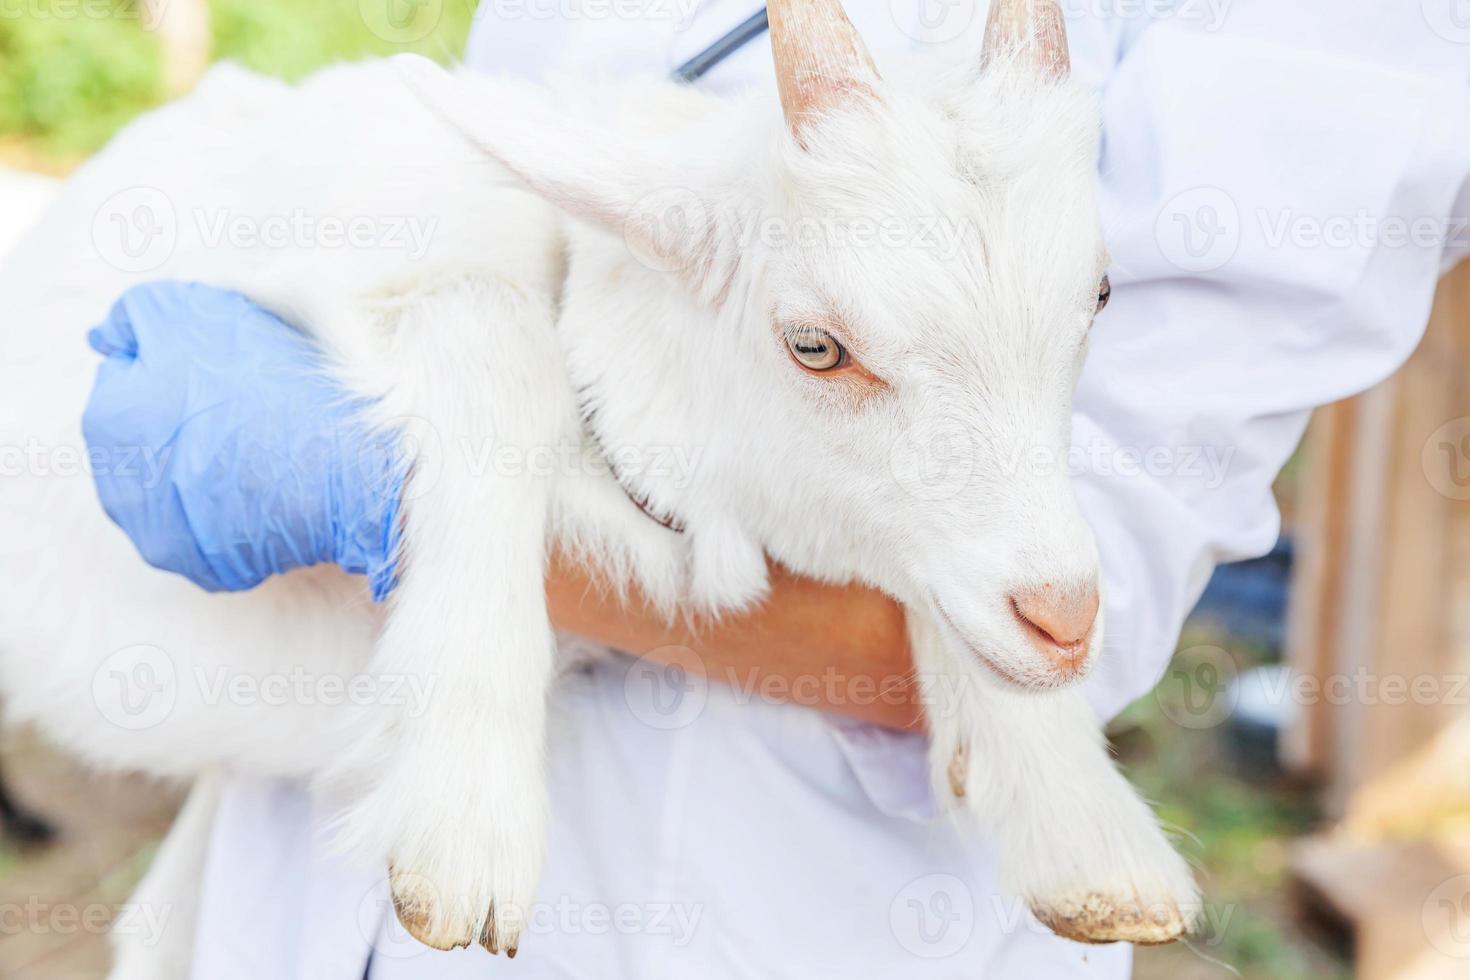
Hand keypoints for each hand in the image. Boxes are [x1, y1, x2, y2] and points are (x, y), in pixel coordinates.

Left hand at [82, 282, 403, 597]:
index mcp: (109, 418)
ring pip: (178, 486)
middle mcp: (117, 487)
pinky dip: (237, 509)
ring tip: (263, 448)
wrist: (352, 471)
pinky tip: (271, 488)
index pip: (126, 377)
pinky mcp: (208, 568)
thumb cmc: (277, 386)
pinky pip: (215, 530)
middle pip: (147, 437)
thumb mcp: (196, 315)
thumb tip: (106, 336)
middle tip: (249, 404)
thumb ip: (138, 317)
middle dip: (183, 421)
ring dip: (208, 467)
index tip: (227, 368)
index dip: (179, 364)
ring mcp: (162, 536)